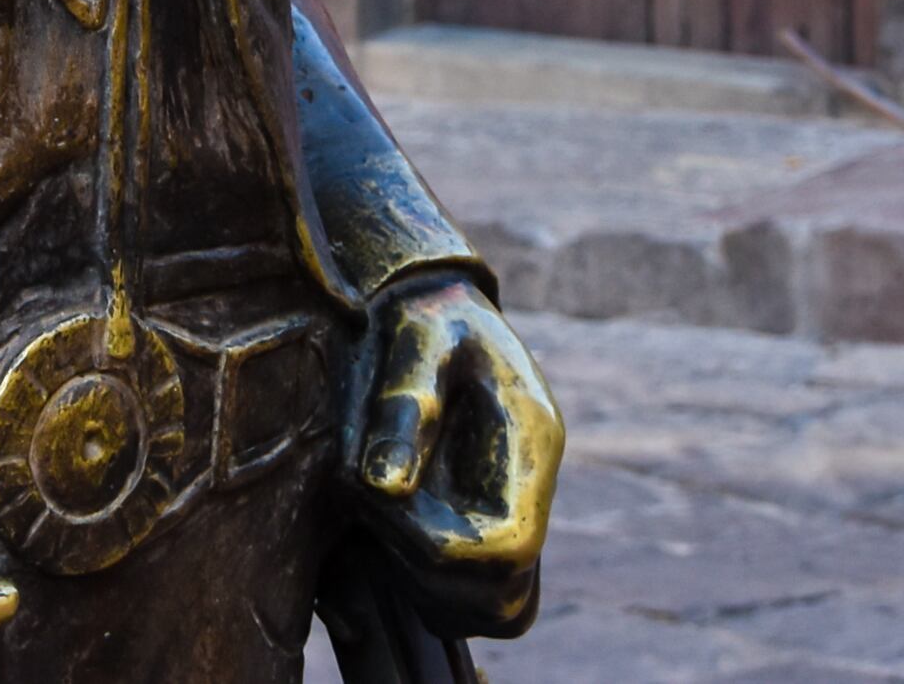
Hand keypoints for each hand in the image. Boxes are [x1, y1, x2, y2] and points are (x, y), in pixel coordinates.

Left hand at [349, 273, 558, 639]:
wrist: (435, 297)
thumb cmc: (426, 309)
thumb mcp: (418, 335)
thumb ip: (405, 406)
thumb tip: (384, 486)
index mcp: (532, 443)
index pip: (509, 550)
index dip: (441, 549)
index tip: (380, 499)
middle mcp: (530, 487)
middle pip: (502, 595)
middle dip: (426, 572)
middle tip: (371, 510)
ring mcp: (511, 507)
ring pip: (490, 607)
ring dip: (427, 584)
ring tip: (375, 515)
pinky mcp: (483, 519)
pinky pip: (472, 593)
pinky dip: (430, 583)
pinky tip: (386, 527)